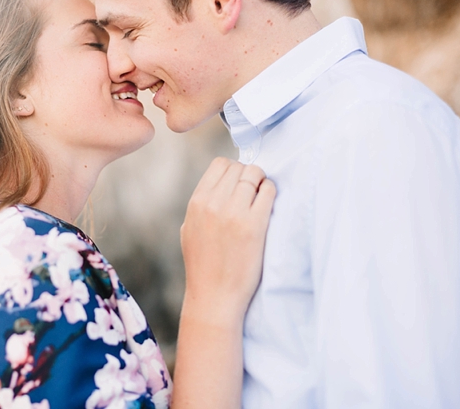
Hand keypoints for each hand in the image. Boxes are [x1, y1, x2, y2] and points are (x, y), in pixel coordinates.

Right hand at [180, 157, 274, 319]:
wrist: (214, 296)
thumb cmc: (202, 265)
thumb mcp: (189, 228)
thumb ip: (202, 204)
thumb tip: (222, 184)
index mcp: (197, 202)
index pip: (220, 164)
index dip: (233, 171)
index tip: (239, 184)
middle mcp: (214, 203)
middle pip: (239, 167)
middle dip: (249, 176)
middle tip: (253, 192)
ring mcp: (234, 213)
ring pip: (255, 174)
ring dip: (261, 182)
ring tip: (261, 199)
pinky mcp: (255, 225)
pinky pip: (269, 191)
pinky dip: (271, 192)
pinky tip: (268, 206)